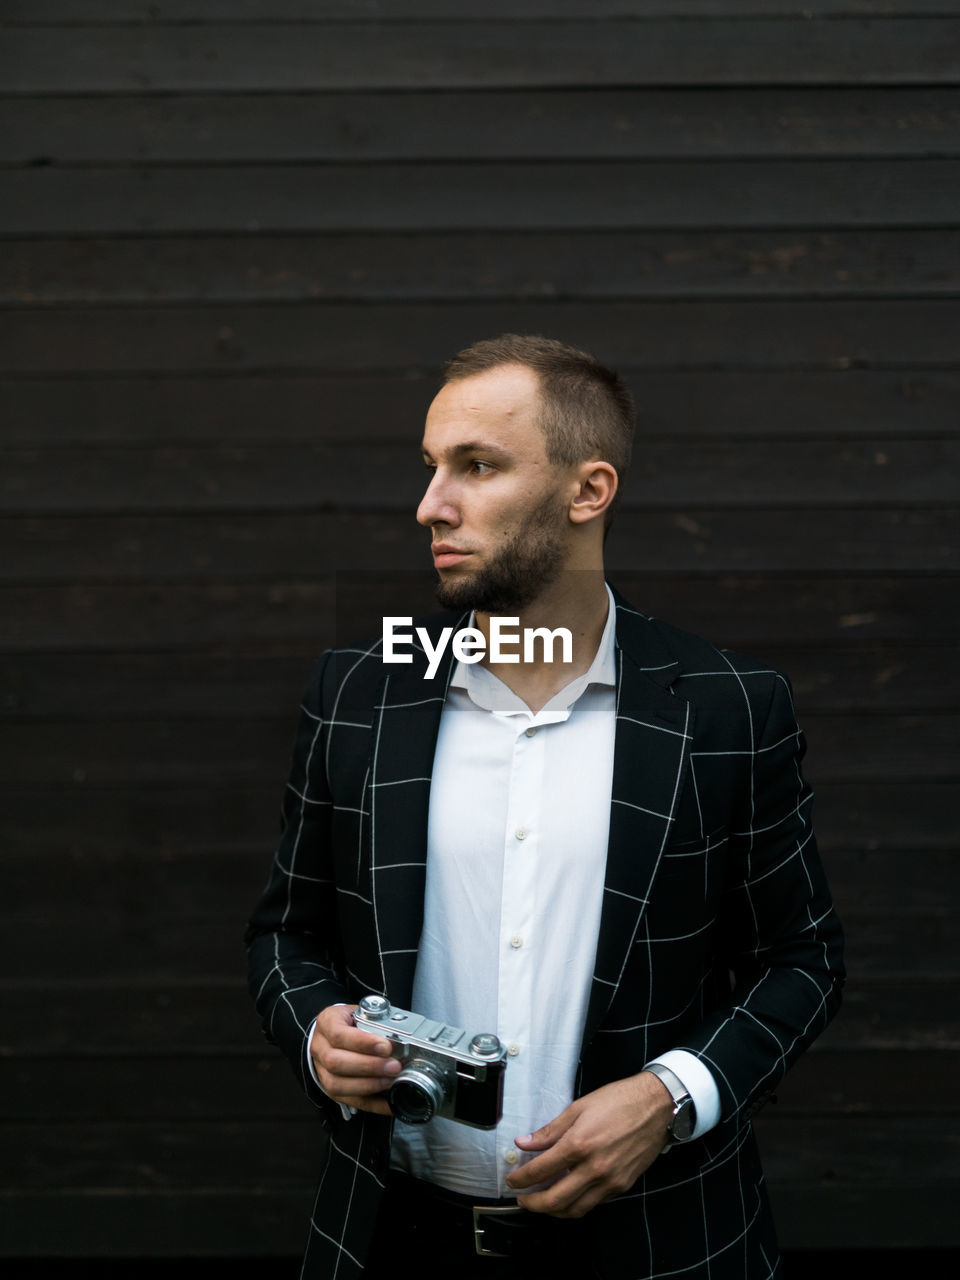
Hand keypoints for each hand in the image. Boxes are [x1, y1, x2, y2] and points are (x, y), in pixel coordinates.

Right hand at [308, 1004, 400, 1116]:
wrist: (330, 1032)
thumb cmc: (348, 1022)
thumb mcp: (358, 1012)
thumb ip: (374, 1020)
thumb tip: (399, 1035)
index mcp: (327, 1023)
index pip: (339, 1034)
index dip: (363, 1042)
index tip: (386, 1046)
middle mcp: (320, 1048)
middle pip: (336, 1062)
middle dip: (369, 1067)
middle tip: (393, 1066)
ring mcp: (321, 1071)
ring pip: (337, 1084)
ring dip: (368, 1085)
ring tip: (390, 1081)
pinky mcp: (329, 1088)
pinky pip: (348, 1100)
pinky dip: (371, 1104)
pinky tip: (387, 1102)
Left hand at [505, 1072, 675, 1217]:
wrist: (656, 1106)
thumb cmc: (619, 1101)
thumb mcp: (578, 1108)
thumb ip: (550, 1130)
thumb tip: (524, 1142)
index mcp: (579, 1144)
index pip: (541, 1170)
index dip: (521, 1179)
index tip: (513, 1181)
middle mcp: (594, 1167)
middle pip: (555, 1200)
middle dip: (533, 1205)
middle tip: (522, 1200)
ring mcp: (610, 1180)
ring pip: (576, 1209)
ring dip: (554, 1211)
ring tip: (543, 1202)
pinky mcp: (622, 1186)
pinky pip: (594, 1203)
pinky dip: (577, 1204)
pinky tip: (569, 1193)